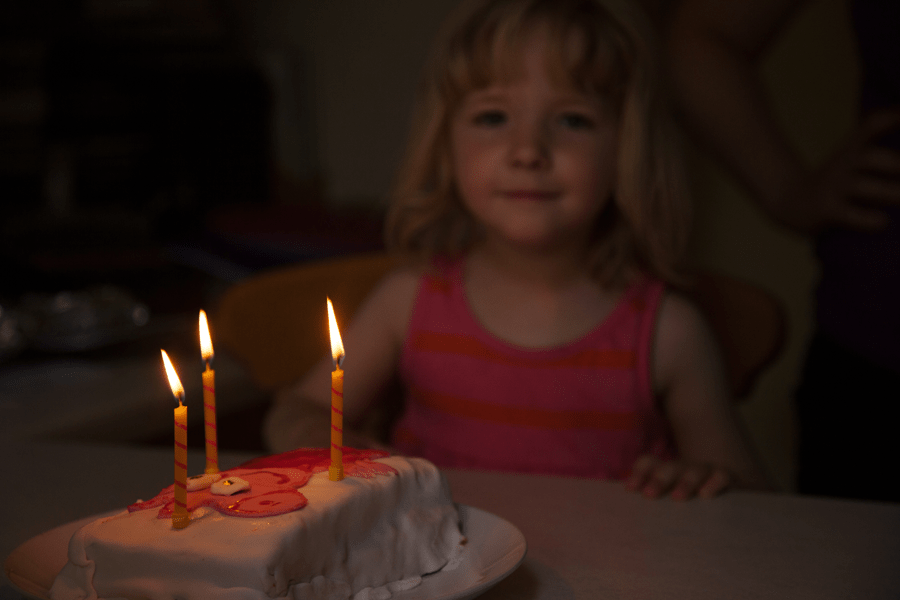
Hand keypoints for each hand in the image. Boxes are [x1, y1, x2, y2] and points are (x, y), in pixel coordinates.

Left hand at [625, 455, 732, 499]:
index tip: (630, 490)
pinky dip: (714, 483)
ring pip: (694, 470)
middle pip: (669, 467)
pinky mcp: (727, 478)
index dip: (639, 472)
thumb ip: (654, 502)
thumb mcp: (670, 501)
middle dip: (658, 479)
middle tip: (648, 495)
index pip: (649, 463)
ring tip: (677, 498)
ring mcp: (706, 471)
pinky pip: (721, 476)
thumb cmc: (691, 503)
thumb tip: (624, 517)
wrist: (731, 501)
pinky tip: (706, 495)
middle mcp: (684, 468)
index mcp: (667, 471)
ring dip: (685, 482)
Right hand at [768, 108, 899, 233]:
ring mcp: (834, 188)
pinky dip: (867, 219)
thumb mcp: (850, 155)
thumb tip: (899, 116)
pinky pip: (849, 215)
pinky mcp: (827, 211)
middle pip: (868, 157)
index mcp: (852, 150)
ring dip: (888, 192)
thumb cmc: (832, 180)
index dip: (890, 119)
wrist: (789, 201)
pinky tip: (882, 221)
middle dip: (893, 164)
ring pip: (863, 187)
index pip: (870, 126)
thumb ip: (874, 138)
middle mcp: (843, 165)